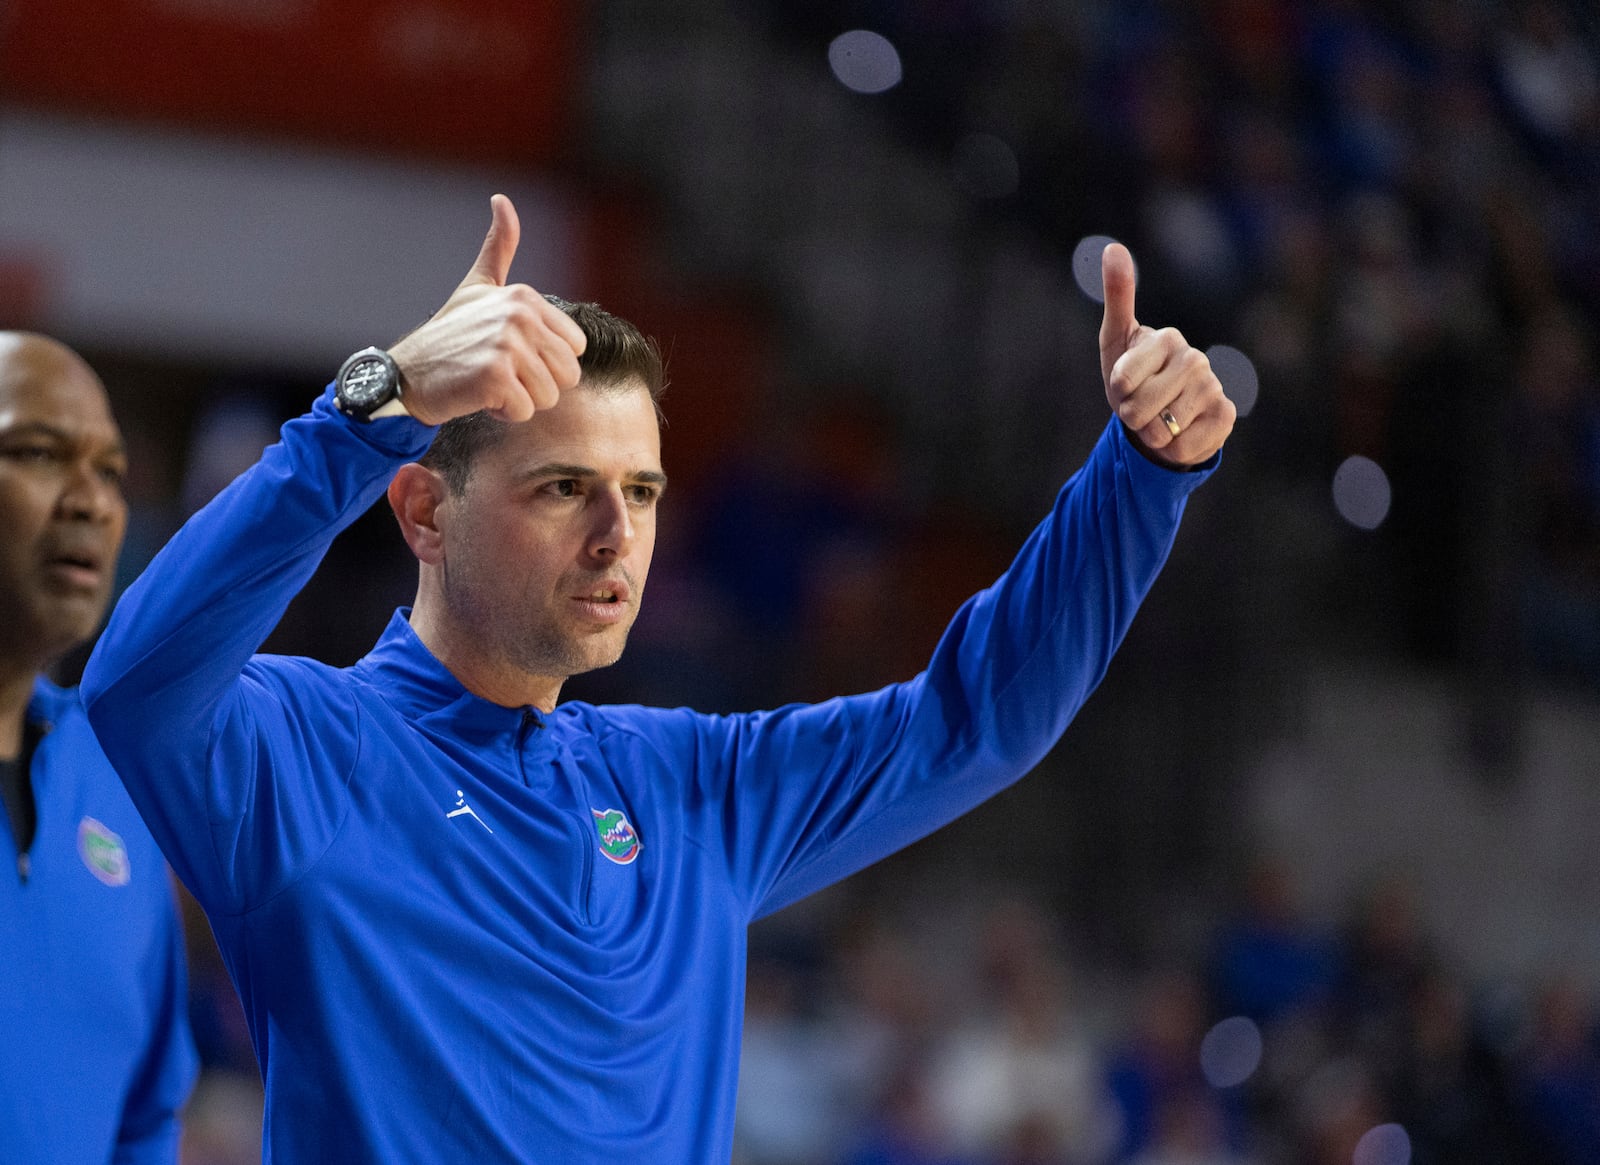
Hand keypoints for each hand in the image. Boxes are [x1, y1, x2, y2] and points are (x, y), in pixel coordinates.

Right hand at [388, 194, 587, 425]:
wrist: (406, 375)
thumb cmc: (448, 335)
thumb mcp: (478, 286)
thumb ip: (499, 248)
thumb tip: (502, 200)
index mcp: (525, 297)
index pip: (575, 348)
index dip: (547, 361)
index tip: (512, 354)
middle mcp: (519, 316)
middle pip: (568, 375)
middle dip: (537, 384)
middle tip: (501, 374)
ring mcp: (507, 345)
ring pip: (549, 396)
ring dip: (520, 400)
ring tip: (489, 383)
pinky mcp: (495, 377)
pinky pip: (525, 411)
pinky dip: (503, 414)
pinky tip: (479, 397)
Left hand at [1098, 242, 1234, 466]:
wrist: (1163, 416)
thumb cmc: (1134, 378)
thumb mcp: (1116, 340)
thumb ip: (1118, 296)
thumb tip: (1112, 247)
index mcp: (1167, 338)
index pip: (1122, 381)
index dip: (1117, 393)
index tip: (1124, 386)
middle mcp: (1196, 359)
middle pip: (1138, 408)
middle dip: (1131, 417)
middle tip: (1141, 407)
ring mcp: (1214, 387)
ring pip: (1160, 430)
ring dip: (1151, 434)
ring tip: (1159, 419)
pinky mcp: (1226, 417)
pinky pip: (1182, 447)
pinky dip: (1172, 448)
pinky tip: (1180, 432)